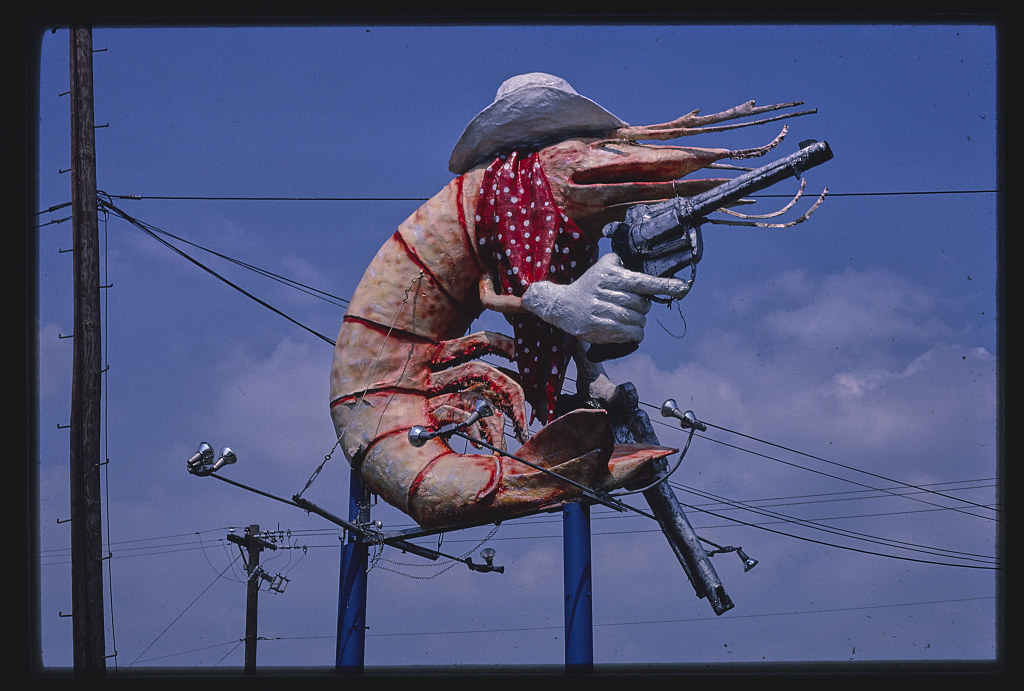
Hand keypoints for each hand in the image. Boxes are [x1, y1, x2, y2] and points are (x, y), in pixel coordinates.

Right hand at [521, 253, 688, 343]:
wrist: (562, 305)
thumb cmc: (589, 285)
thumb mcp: (602, 267)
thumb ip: (622, 264)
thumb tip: (644, 270)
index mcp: (611, 277)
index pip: (641, 281)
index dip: (663, 285)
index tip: (681, 287)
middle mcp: (606, 293)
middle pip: (642, 305)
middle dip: (643, 308)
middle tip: (633, 306)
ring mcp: (602, 312)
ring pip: (637, 320)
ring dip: (638, 322)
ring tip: (629, 318)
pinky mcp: (599, 328)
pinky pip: (629, 333)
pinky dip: (634, 333)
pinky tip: (629, 330)